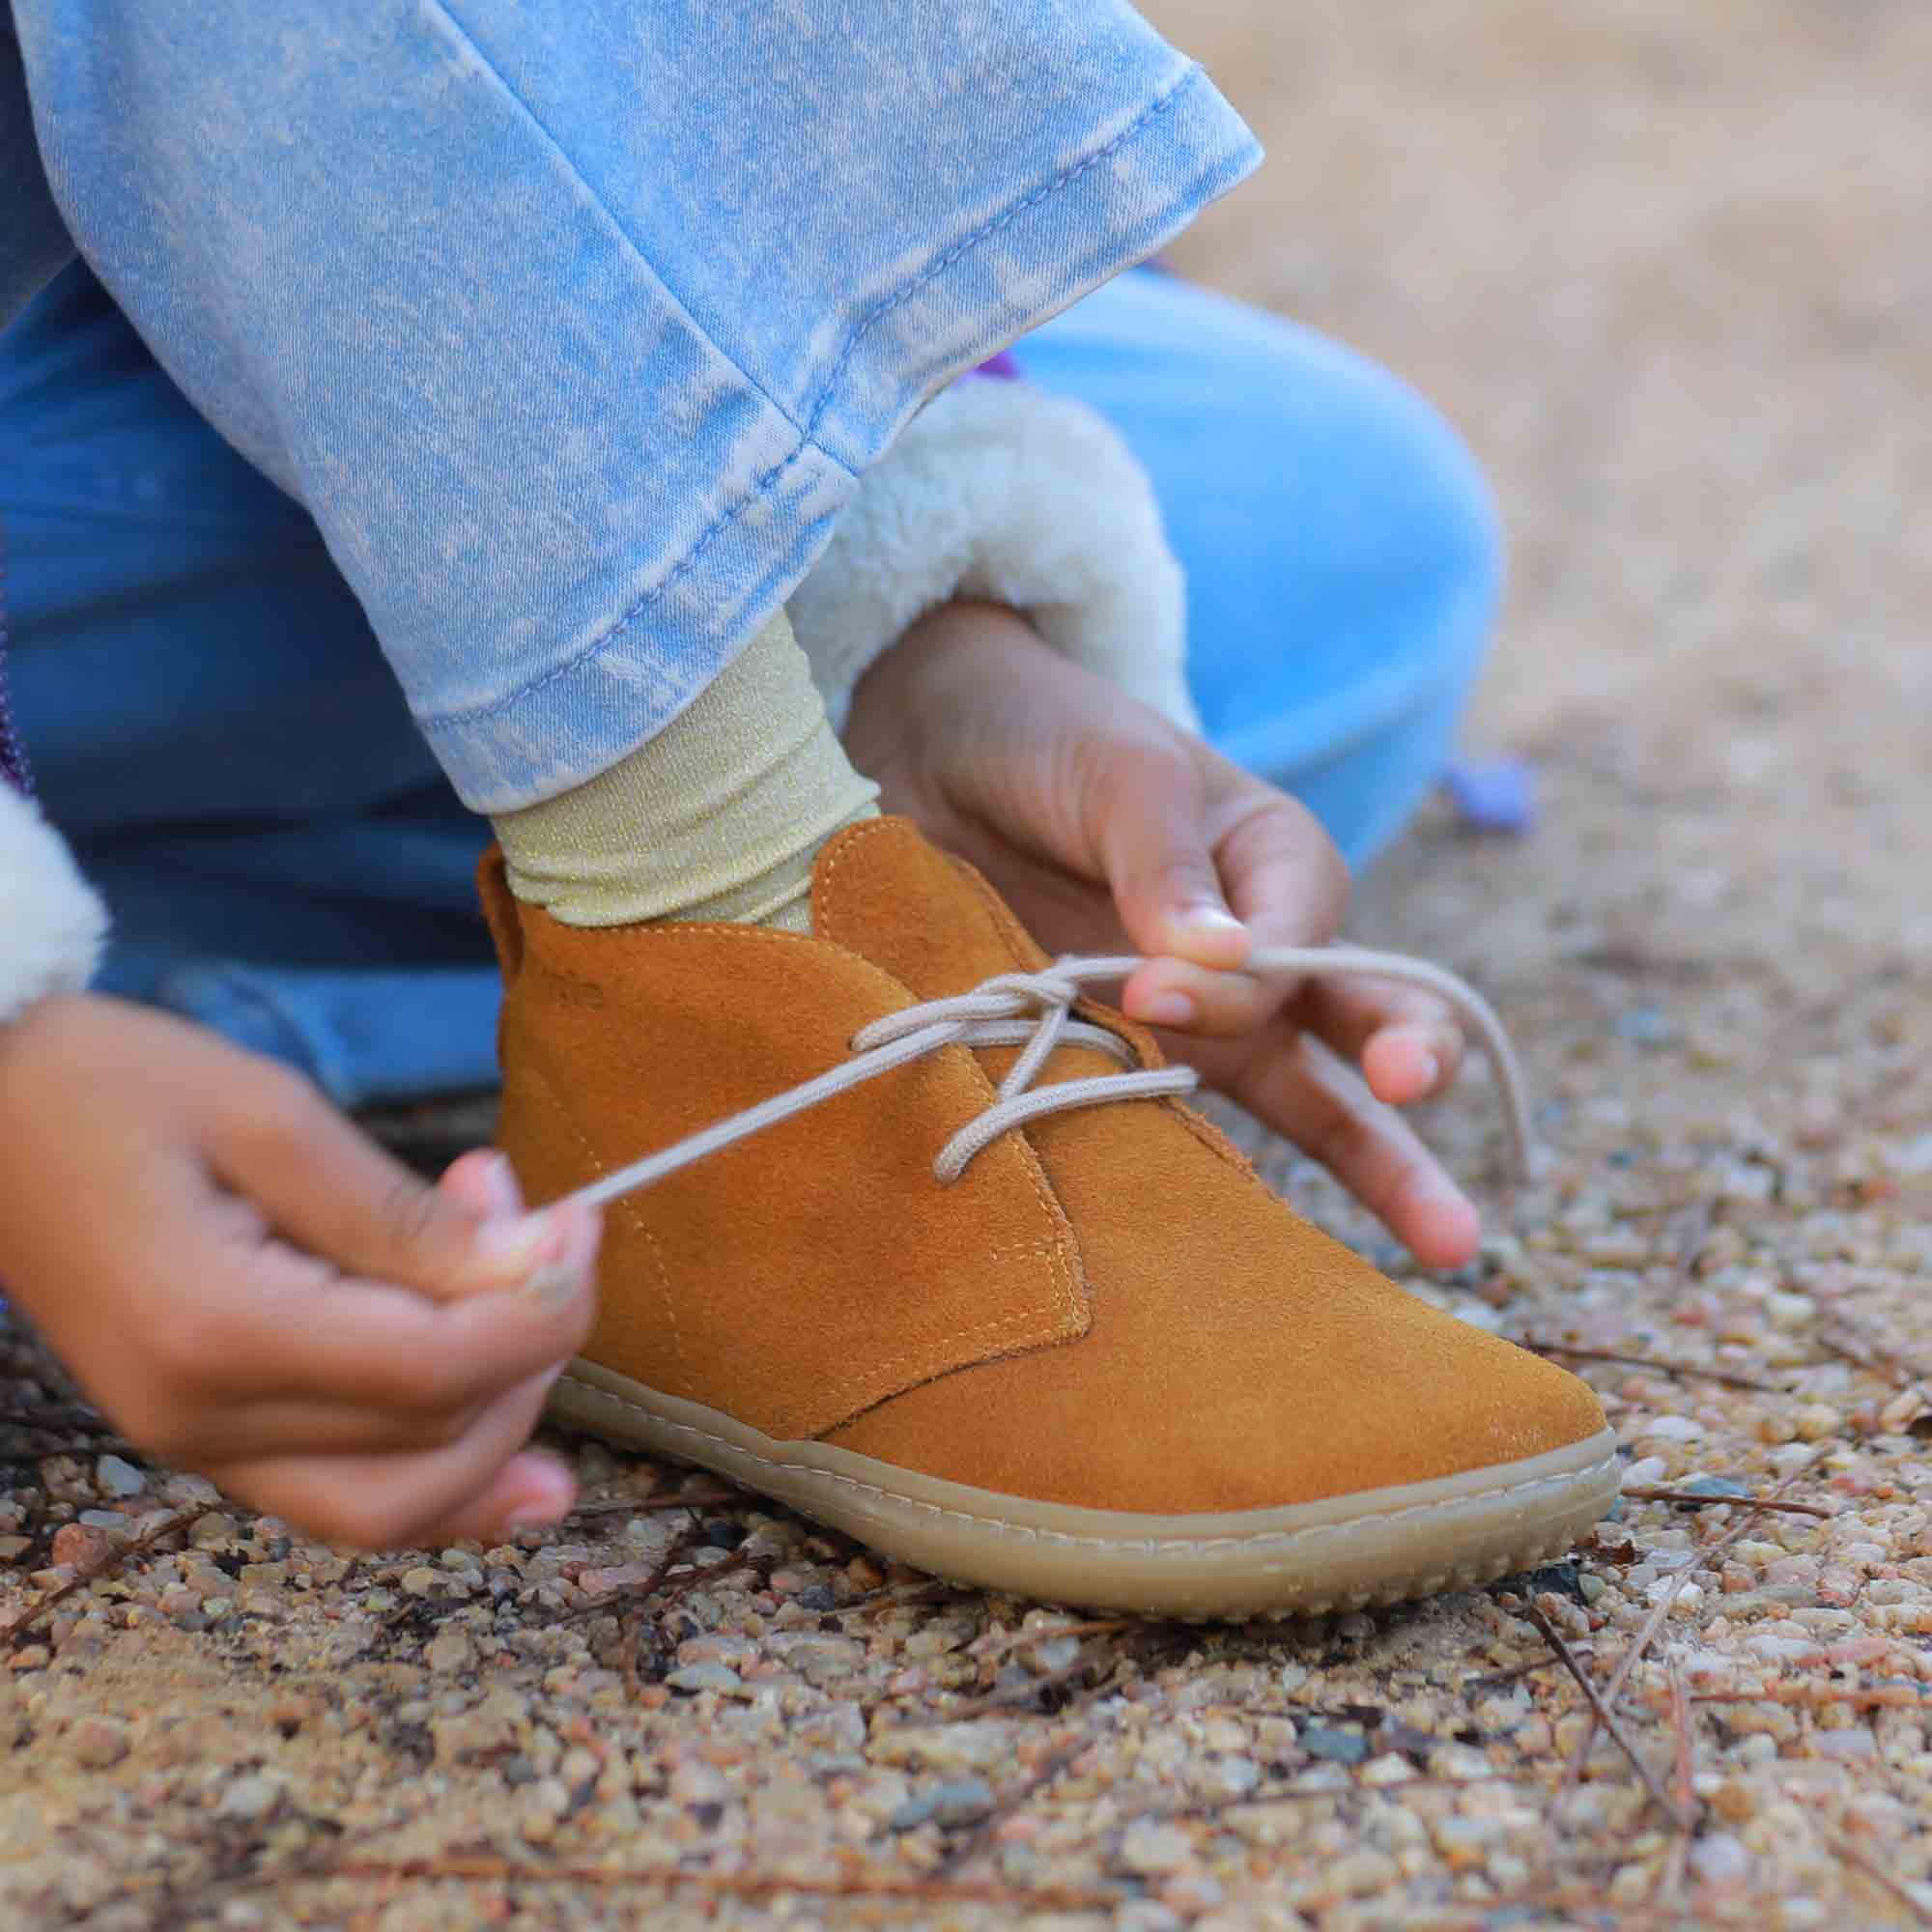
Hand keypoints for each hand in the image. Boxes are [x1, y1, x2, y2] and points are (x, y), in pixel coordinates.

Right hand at [0, 995, 600, 1547]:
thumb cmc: (116, 1088)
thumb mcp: (272, 1116)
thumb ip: (405, 1216)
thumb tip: (538, 1269)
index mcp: (217, 1329)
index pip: (435, 1372)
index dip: (541, 1310)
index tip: (582, 1224)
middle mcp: (204, 1421)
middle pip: (434, 1446)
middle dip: (531, 1350)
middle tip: (550, 1231)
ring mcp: (199, 1447)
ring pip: (399, 1505)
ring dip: (502, 1417)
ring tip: (525, 1293)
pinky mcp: (209, 1439)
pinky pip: (350, 1497)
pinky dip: (446, 1474)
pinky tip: (524, 1452)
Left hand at [845, 600, 1481, 1267]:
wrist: (938, 760)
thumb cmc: (1052, 743)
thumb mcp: (1119, 774)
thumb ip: (1166, 863)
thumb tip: (1225, 961)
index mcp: (1282, 861)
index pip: (1302, 946)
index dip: (1238, 985)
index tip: (1144, 987)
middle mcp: (1267, 950)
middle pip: (1367, 1017)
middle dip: (1413, 1059)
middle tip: (1420, 1089)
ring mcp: (1208, 1018)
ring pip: (1317, 1098)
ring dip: (1385, 1166)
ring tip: (1455, 1244)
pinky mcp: (1139, 1061)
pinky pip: (1200, 1124)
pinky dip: (1236, 1182)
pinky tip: (1283, 1255)